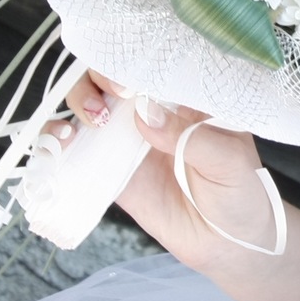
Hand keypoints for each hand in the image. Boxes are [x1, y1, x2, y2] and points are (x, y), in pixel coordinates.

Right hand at [55, 72, 282, 265]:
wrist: (230, 244)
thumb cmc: (241, 192)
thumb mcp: (229, 160)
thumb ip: (190, 137)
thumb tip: (146, 116)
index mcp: (184, 94)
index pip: (151, 59)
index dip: (133, 57)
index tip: (130, 77)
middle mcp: (152, 108)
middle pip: (111, 73)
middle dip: (100, 76)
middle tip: (113, 98)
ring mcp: (127, 137)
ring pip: (89, 102)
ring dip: (79, 101)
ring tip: (94, 120)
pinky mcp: (110, 169)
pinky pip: (78, 148)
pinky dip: (58, 138)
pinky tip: (61, 140)